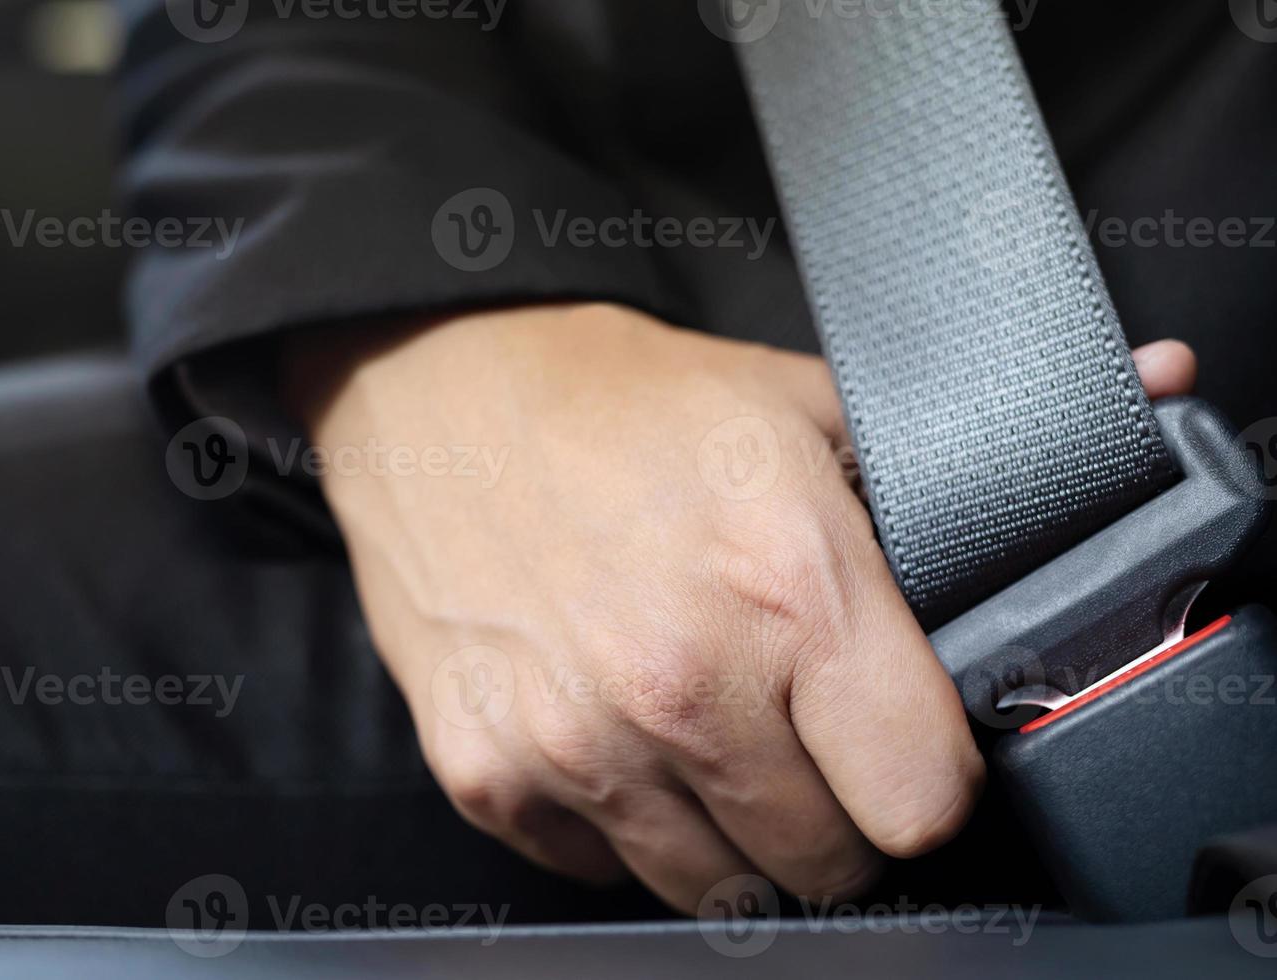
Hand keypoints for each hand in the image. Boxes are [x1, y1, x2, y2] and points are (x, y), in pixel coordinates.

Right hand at [284, 303, 1194, 912]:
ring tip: (704, 728)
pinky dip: (626, 823)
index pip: (923, 802)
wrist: (435, 395)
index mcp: (789, 587)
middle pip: (828, 863)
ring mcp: (577, 743)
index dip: (926, 781)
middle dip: (833, 811)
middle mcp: (684, 684)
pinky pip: (603, 868)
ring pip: (716, 886)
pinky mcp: (491, 774)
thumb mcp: (803, 405)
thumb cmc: (620, 402)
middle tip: (796, 728)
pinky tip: (616, 731)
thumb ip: (964, 450)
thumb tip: (1161, 386)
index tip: (903, 748)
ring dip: (730, 828)